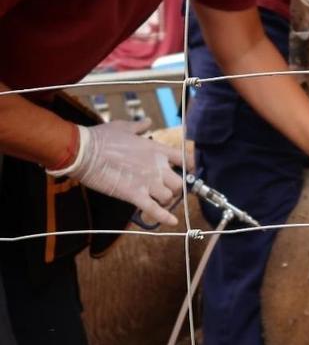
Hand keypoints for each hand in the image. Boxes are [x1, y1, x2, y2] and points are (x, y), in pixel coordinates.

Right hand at [46, 119, 187, 225]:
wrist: (84, 151)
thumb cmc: (102, 137)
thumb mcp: (124, 126)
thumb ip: (139, 126)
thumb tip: (147, 122)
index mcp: (157, 150)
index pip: (185, 160)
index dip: (189, 168)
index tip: (188, 172)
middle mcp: (157, 167)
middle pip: (179, 183)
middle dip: (175, 188)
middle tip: (165, 189)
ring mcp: (147, 182)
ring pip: (169, 197)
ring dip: (165, 200)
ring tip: (157, 200)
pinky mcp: (135, 195)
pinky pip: (155, 210)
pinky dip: (164, 217)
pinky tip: (172, 222)